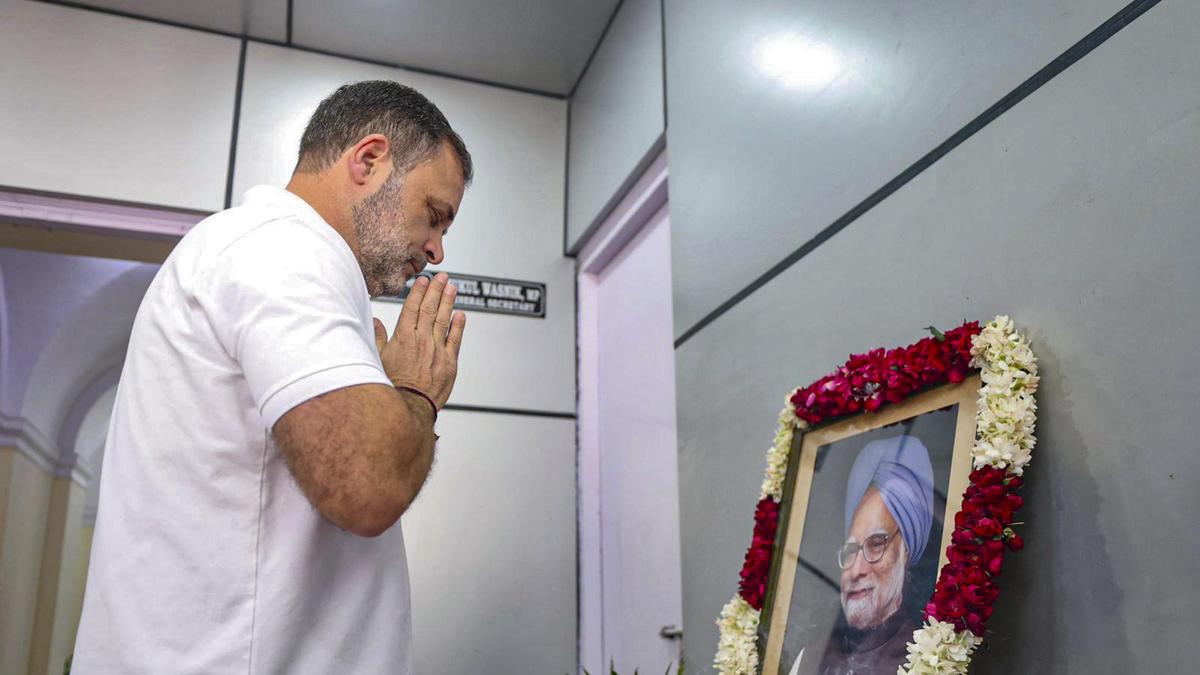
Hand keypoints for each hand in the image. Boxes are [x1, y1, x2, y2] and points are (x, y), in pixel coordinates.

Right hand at [373, 272, 465, 408]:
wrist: (409, 406)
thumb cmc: (392, 385)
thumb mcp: (379, 359)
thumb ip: (378, 338)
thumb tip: (376, 321)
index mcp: (404, 338)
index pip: (412, 308)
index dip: (418, 292)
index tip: (423, 280)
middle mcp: (421, 340)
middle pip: (430, 309)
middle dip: (436, 290)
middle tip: (442, 276)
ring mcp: (437, 350)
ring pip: (444, 320)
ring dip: (448, 302)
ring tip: (452, 287)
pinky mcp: (449, 362)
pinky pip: (456, 340)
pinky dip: (459, 326)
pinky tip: (461, 314)